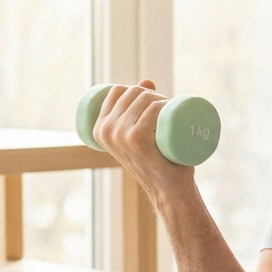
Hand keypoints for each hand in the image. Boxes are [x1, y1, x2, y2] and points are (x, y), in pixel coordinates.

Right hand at [92, 80, 193, 196]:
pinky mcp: (137, 139)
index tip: (155, 101)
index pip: (117, 91)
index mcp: (99, 129)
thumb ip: (139, 108)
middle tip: (169, 108)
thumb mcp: (140, 133)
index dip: (138, 89)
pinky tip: (171, 108)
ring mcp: (120, 135)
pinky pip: (152, 109)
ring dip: (162, 98)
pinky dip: (164, 104)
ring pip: (144, 98)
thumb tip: (146, 81)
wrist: (168, 189)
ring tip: (173, 111)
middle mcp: (106, 131)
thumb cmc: (156, 160)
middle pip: (132, 92)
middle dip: (154, 93)